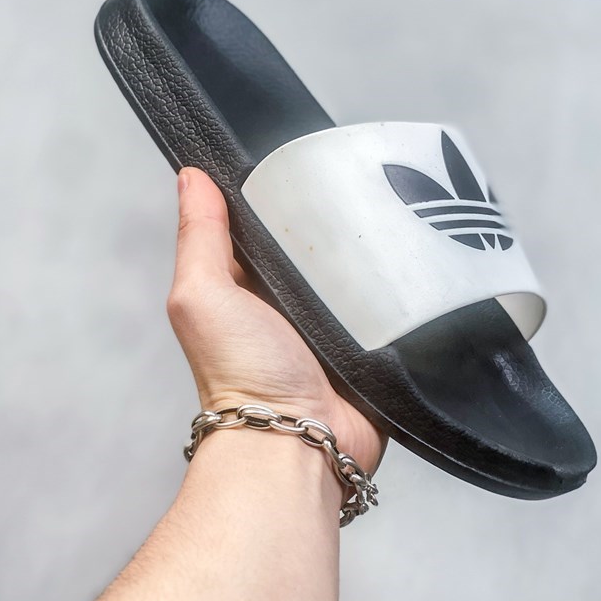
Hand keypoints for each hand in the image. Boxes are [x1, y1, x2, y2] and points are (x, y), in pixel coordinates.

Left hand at [167, 167, 386, 478]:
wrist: (298, 442)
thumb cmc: (242, 377)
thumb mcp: (203, 294)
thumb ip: (200, 236)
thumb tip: (191, 176)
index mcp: (248, 286)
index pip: (266, 225)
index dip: (278, 194)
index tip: (300, 158)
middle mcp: (290, 304)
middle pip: (318, 244)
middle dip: (335, 221)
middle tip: (358, 188)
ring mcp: (334, 325)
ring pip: (360, 271)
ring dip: (372, 256)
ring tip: (392, 222)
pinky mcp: (371, 344)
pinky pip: (392, 306)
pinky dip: (398, 292)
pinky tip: (410, 268)